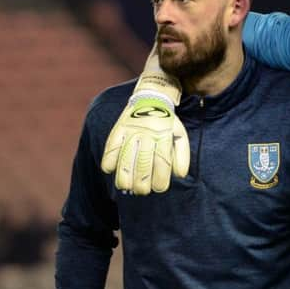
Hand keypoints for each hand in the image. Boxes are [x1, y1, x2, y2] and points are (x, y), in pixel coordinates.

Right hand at [101, 46, 188, 194]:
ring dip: (124, 175)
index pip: (162, 161)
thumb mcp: (180, 134)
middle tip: (142, 192)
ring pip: (125, 156)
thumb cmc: (168, 122)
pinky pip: (111, 144)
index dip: (160, 179)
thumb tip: (180, 175)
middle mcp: (147, 133)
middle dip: (142, 181)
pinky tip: (108, 170)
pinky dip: (108, 158)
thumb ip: (182, 155)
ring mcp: (131, 130)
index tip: (159, 189)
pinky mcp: (119, 127)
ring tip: (125, 188)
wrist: (152, 96)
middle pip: (143, 162)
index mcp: (164, 135)